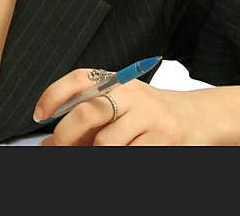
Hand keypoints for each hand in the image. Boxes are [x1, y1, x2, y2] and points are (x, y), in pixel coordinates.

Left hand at [34, 68, 217, 145]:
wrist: (199, 118)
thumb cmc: (150, 116)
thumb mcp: (119, 110)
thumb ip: (85, 125)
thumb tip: (49, 145)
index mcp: (116, 81)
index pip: (80, 79)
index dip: (55, 94)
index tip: (40, 115)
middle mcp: (132, 93)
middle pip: (89, 111)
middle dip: (66, 135)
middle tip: (59, 147)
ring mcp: (150, 116)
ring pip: (106, 142)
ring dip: (96, 154)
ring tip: (99, 153)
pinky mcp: (164, 140)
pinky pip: (129, 156)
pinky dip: (118, 160)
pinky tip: (123, 155)